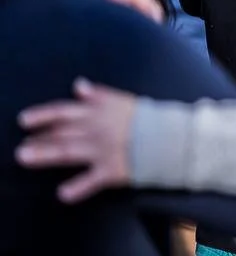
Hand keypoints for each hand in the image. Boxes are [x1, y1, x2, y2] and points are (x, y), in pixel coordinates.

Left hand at [16, 78, 136, 202]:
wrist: (170, 137)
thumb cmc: (145, 118)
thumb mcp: (122, 100)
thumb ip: (99, 94)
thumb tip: (78, 85)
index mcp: (99, 111)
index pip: (65, 111)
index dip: (43, 115)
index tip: (24, 121)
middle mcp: (96, 130)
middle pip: (61, 133)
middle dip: (39, 139)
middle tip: (20, 148)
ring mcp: (102, 150)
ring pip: (69, 152)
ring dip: (45, 154)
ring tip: (25, 157)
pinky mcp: (112, 170)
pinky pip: (92, 180)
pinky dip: (78, 188)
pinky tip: (63, 194)